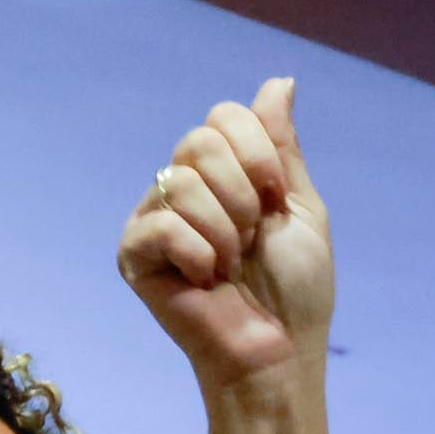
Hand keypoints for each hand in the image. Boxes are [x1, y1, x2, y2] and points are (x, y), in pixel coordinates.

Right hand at [118, 78, 329, 390]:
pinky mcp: (134, 253)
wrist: (278, 352)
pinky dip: (198, 255)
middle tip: (252, 240)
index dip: (258, 154)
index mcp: (223, 172)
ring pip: (182, 182)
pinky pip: (161, 225)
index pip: (223, 117)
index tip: (277, 201)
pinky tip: (206, 283)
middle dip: (242, 194)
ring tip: (231, 267)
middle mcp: (182, 187)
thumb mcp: (300, 209)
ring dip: (225, 232)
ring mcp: (153, 217)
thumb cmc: (295, 291)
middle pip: (199, 141)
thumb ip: (282, 147)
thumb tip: (279, 81)